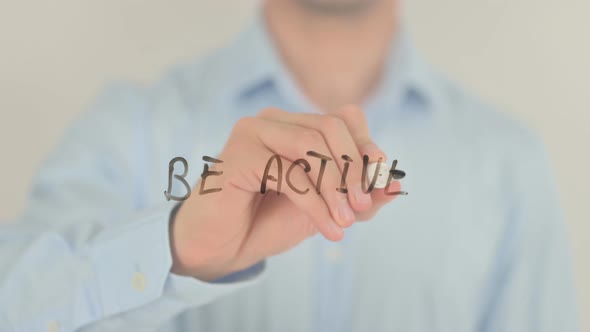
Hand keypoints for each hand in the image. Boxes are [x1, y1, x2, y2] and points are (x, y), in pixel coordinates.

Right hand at [170, 105, 401, 280]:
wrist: (222, 247)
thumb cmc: (268, 221)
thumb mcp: (326, 208)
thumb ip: (360, 197)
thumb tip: (397, 185)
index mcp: (296, 126)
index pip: (346, 118)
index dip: (367, 147)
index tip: (378, 185)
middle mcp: (275, 120)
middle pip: (331, 126)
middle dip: (353, 168)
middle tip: (361, 207)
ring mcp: (254, 132)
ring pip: (312, 145)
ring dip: (335, 186)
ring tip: (345, 221)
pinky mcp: (239, 153)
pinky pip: (289, 172)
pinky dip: (316, 204)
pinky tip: (330, 229)